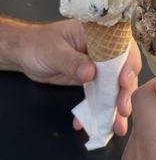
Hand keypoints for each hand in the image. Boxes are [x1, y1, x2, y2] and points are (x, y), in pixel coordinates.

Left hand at [18, 19, 140, 135]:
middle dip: (125, 91)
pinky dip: (95, 111)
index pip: (122, 46)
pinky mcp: (92, 80)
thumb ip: (72, 62)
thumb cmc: (38, 44)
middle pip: (123, 69)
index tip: (123, 82)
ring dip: (115, 106)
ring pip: (114, 86)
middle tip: (123, 109)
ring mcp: (99, 66)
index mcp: (100, 33)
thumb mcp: (53, 51)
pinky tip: (87, 123)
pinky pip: (99, 96)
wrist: (25, 53)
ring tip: (117, 126)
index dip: (128, 64)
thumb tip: (91, 73)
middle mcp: (104, 49)